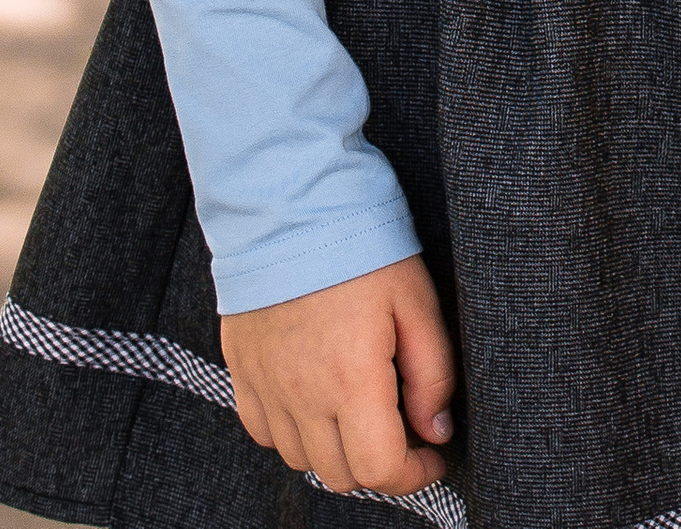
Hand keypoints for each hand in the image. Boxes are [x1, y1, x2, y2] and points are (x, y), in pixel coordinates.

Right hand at [220, 257, 455, 496]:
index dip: (415, 476)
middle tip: (402, 429)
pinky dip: (294, 433)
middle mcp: (302, 396)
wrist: (290, 205)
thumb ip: (433, 373)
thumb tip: (437, 429)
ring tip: (361, 411)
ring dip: (336, 451)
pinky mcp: (243, 373)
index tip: (433, 456)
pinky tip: (316, 400)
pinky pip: (264, 433)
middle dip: (379, 464)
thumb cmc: (361, 245)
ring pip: (301, 460)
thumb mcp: (417, 299)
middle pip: (340, 475)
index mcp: (352, 379)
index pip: (380, 469)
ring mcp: (266, 388)